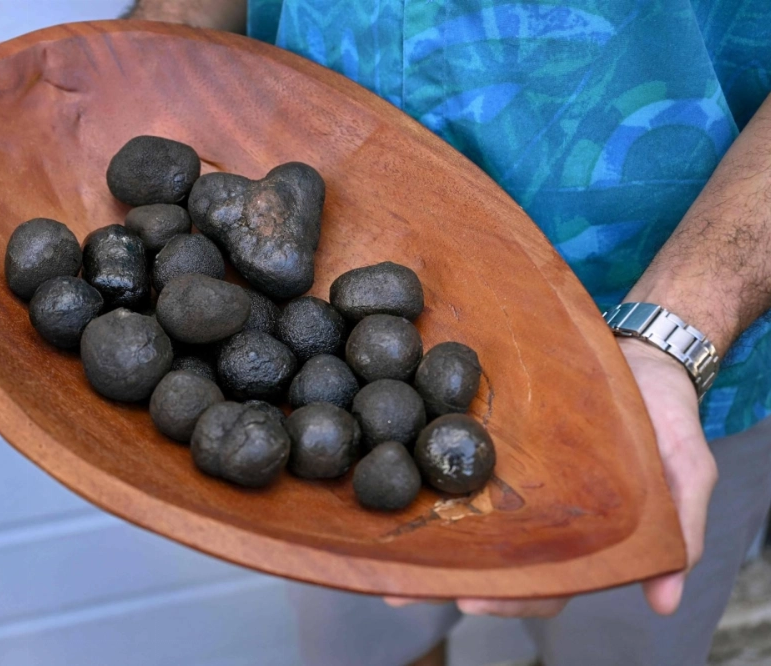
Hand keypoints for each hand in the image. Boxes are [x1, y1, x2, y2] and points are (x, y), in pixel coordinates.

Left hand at [385, 337, 716, 617]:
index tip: (470, 600)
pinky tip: (386, 469)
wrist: (639, 352)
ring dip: (420, 532)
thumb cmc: (665, 416)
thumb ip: (679, 526)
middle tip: (401, 588)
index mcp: (575, 534)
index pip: (540, 584)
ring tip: (380, 547)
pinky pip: (447, 454)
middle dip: (443, 576)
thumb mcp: (686, 468)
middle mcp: (531, 511)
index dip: (507, 598)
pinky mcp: (483, 433)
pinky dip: (419, 465)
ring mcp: (502, 473)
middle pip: (485, 557)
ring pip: (457, 513)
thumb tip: (665, 598)